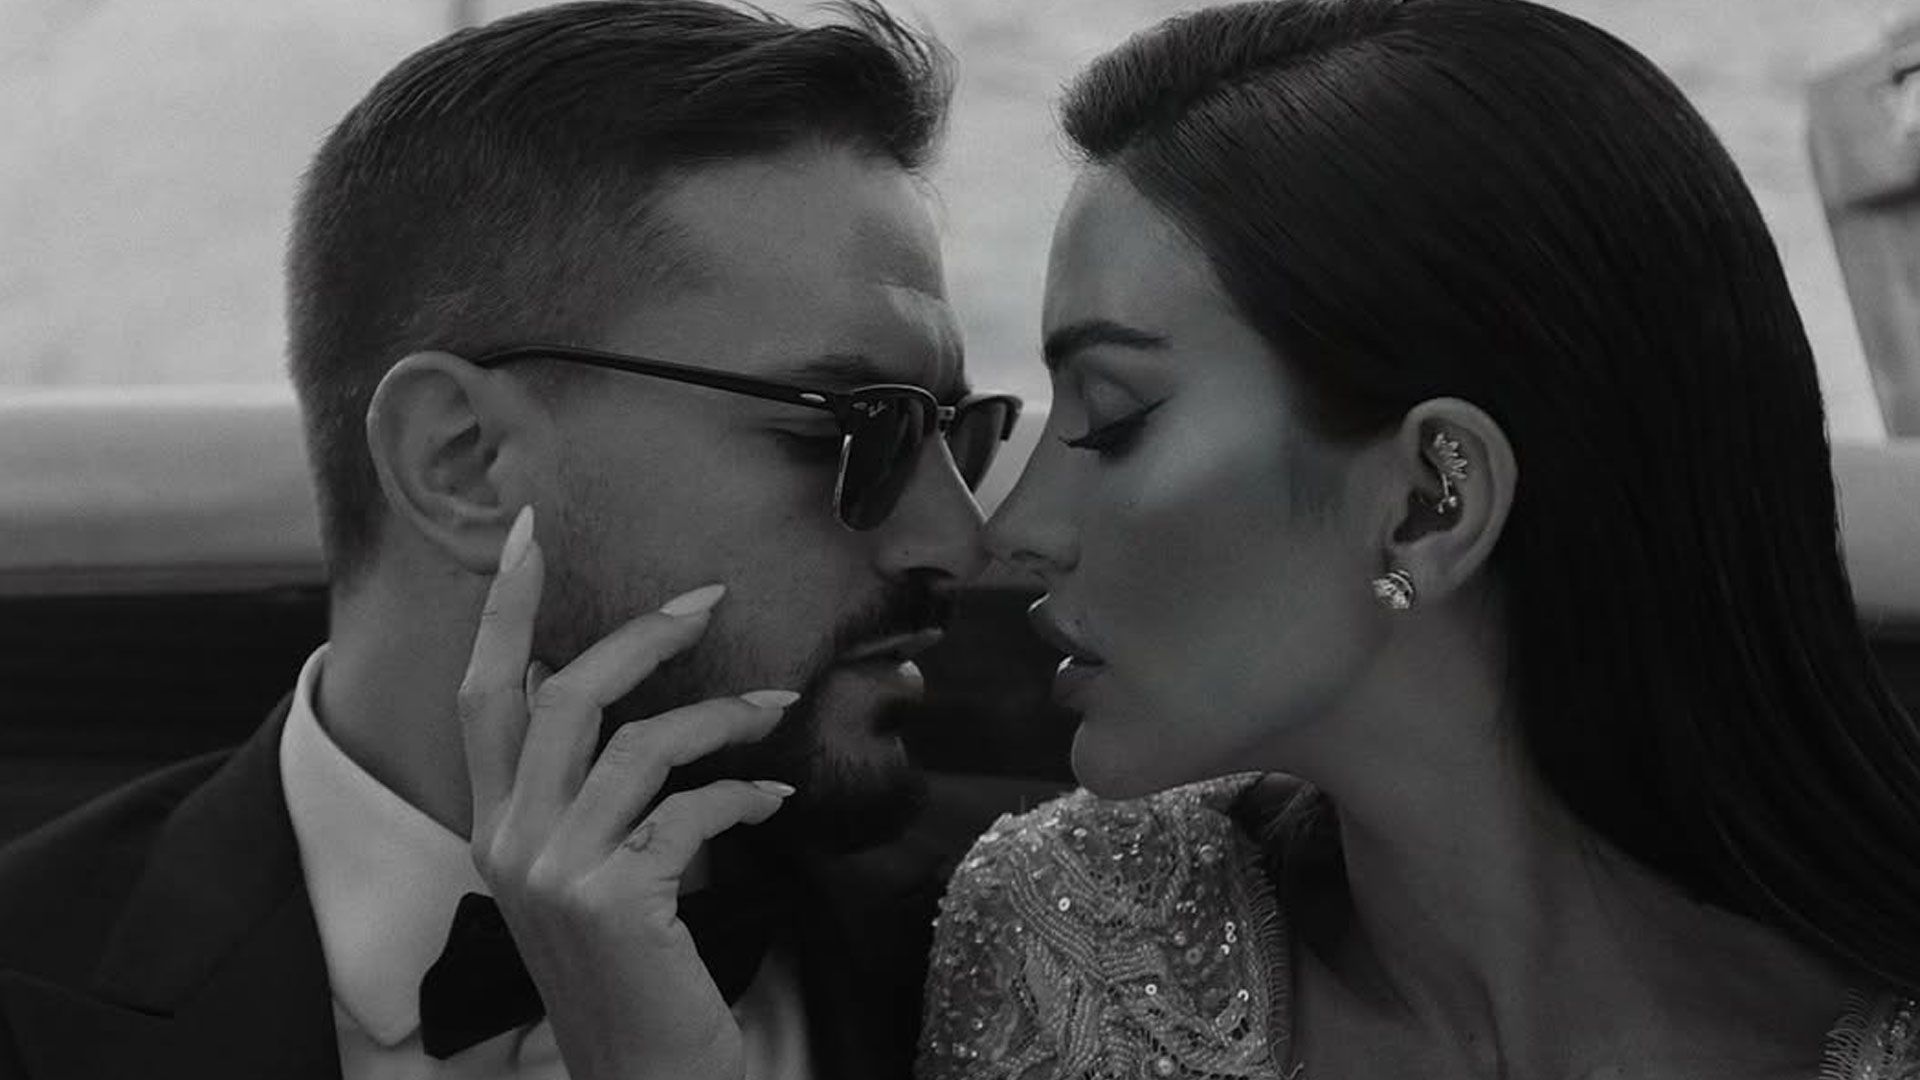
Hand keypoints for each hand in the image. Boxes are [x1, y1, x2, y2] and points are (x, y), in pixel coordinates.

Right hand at [457, 505, 796, 1079]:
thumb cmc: (630, 973)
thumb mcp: (587, 877)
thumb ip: (589, 799)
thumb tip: (634, 709)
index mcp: (495, 827)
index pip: (482, 694)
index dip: (503, 609)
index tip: (526, 532)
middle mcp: (509, 842)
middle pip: (558, 696)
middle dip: (638, 635)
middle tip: (708, 598)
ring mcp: (557, 873)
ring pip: (637, 744)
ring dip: (720, 714)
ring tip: (776, 707)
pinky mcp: (616, 901)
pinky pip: (692, 812)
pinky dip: (743, 794)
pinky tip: (773, 798)